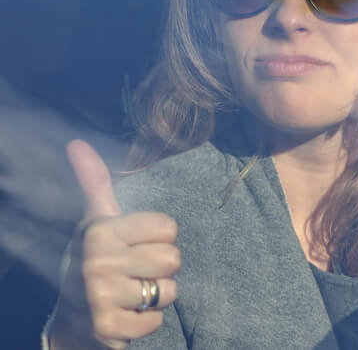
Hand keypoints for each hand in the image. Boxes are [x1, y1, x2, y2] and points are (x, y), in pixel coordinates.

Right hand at [48, 141, 179, 349]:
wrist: (70, 319)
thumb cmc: (94, 260)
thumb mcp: (95, 221)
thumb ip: (95, 182)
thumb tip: (77, 143)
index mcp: (101, 230)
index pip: (168, 227)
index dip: (158, 238)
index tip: (134, 245)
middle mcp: (98, 262)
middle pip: (173, 258)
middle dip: (160, 269)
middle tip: (135, 272)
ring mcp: (101, 297)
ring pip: (168, 291)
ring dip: (156, 296)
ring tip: (131, 293)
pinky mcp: (108, 328)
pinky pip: (157, 321)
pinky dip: (147, 321)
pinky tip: (127, 314)